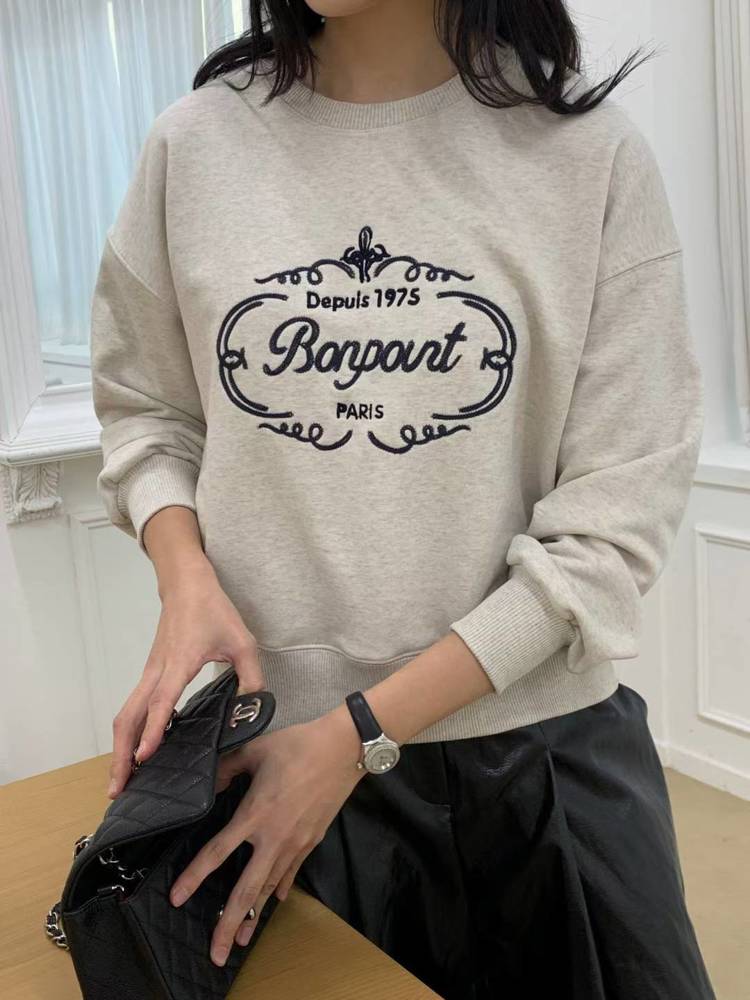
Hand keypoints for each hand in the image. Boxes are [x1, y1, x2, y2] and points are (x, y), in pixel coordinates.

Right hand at [107, 558, 263, 797]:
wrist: (186, 585)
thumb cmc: (213, 610)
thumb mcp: (243, 641)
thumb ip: (252, 676)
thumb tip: (254, 709)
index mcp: (179, 662)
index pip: (162, 701)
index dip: (154, 730)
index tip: (144, 757)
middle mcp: (157, 671)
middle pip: (128, 716)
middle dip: (120, 755)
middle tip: (118, 789)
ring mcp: (149, 673)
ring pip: (126, 714)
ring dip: (119, 748)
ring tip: (120, 781)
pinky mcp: (150, 674)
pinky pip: (134, 707)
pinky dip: (129, 732)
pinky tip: (136, 754)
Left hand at [168, 706, 366, 966]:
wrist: (344, 748)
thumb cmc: (299, 744)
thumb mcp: (255, 749)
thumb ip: (226, 768)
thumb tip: (207, 781)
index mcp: (255, 813)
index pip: (218, 852)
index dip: (194, 876)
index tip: (176, 897)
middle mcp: (274, 836)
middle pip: (246, 889)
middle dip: (229, 924)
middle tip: (217, 954)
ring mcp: (296, 842)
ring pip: (269, 888)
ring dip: (254, 916)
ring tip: (242, 941)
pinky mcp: (312, 840)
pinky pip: (290, 872)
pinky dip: (278, 889)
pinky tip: (271, 901)